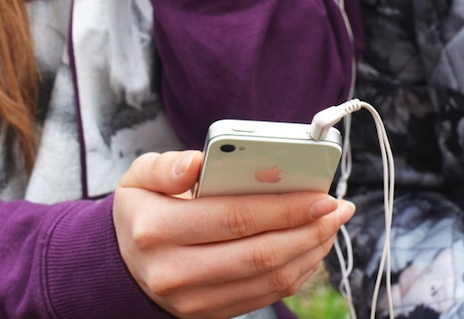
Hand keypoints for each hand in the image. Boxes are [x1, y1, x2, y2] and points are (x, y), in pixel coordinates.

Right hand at [113, 150, 354, 318]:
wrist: (126, 262)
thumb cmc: (143, 209)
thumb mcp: (139, 177)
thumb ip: (166, 166)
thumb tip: (197, 161)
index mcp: (156, 229)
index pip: (233, 217)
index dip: (283, 207)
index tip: (320, 193)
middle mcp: (173, 272)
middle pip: (259, 253)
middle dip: (308, 230)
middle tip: (337, 208)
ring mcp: (193, 300)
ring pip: (269, 279)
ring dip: (311, 251)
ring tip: (331, 224)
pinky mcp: (211, 314)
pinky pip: (266, 295)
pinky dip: (297, 271)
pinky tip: (311, 245)